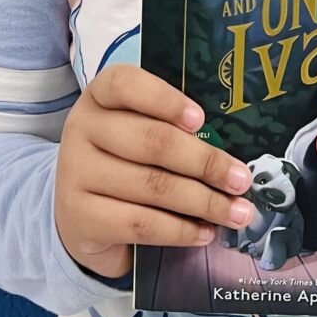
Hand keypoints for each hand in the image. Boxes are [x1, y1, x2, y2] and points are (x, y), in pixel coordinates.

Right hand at [54, 63, 255, 281]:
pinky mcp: (80, 216)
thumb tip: (230, 155)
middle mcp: (83, 127)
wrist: (80, 210)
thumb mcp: (139, 129)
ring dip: (203, 202)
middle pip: (152, 141)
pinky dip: (180, 230)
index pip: (127, 84)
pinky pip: (140, 224)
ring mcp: (75, 172)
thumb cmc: (125, 157)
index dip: (166, 100)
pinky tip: (204, 231)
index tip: (201, 119)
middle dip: (205, 162)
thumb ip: (174, 129)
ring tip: (236, 211)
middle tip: (240, 180)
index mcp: (101, 95)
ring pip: (152, 186)